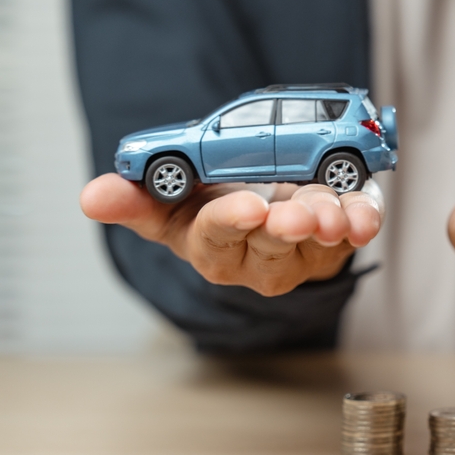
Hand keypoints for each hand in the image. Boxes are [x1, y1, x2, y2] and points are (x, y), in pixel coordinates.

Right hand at [80, 174, 382, 295]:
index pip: (217, 238)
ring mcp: (304, 250)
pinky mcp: (339, 238)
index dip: (231, 222)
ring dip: (327, 226)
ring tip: (331, 213)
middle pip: (272, 246)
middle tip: (294, 213)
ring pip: (317, 244)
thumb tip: (90, 197)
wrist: (264, 209)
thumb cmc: (212, 210)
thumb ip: (136, 201)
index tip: (248, 207)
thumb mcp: (170, 207)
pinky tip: (364, 217)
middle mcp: (259, 256)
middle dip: (284, 227)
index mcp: (213, 246)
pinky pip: (354, 233)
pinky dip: (363, 222)